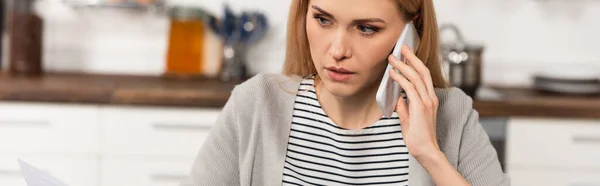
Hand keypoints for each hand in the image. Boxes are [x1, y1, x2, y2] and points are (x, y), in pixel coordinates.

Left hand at [387, 45, 439, 161]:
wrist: (426, 151)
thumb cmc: (418, 138)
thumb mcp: (409, 119)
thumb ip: (405, 107)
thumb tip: (398, 98)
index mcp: (430, 100)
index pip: (424, 77)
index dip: (415, 64)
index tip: (406, 56)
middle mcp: (430, 98)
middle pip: (423, 71)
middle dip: (412, 58)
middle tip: (402, 47)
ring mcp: (427, 102)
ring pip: (416, 77)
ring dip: (403, 65)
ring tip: (392, 58)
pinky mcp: (420, 107)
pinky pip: (409, 88)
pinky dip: (400, 78)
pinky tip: (392, 73)